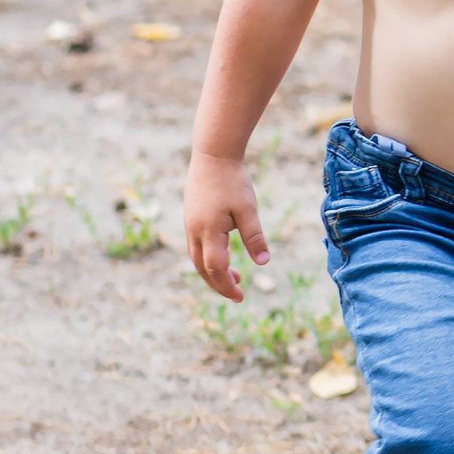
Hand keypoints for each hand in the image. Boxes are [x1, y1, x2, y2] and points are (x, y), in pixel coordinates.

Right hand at [184, 150, 270, 300]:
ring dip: (213, 272)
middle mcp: (194, 231)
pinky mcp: (191, 219)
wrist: (213, 156)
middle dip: (219, 284)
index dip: (227, 285)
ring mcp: (190, 225)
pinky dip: (208, 259)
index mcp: (208, 232)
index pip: (215, 268)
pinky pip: (196, 247)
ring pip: (197, 258)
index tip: (240, 296)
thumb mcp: (248, 209)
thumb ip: (254, 236)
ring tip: (235, 278)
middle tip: (238, 295)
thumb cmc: (232, 182)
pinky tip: (222, 258)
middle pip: (202, 268)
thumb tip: (263, 263)